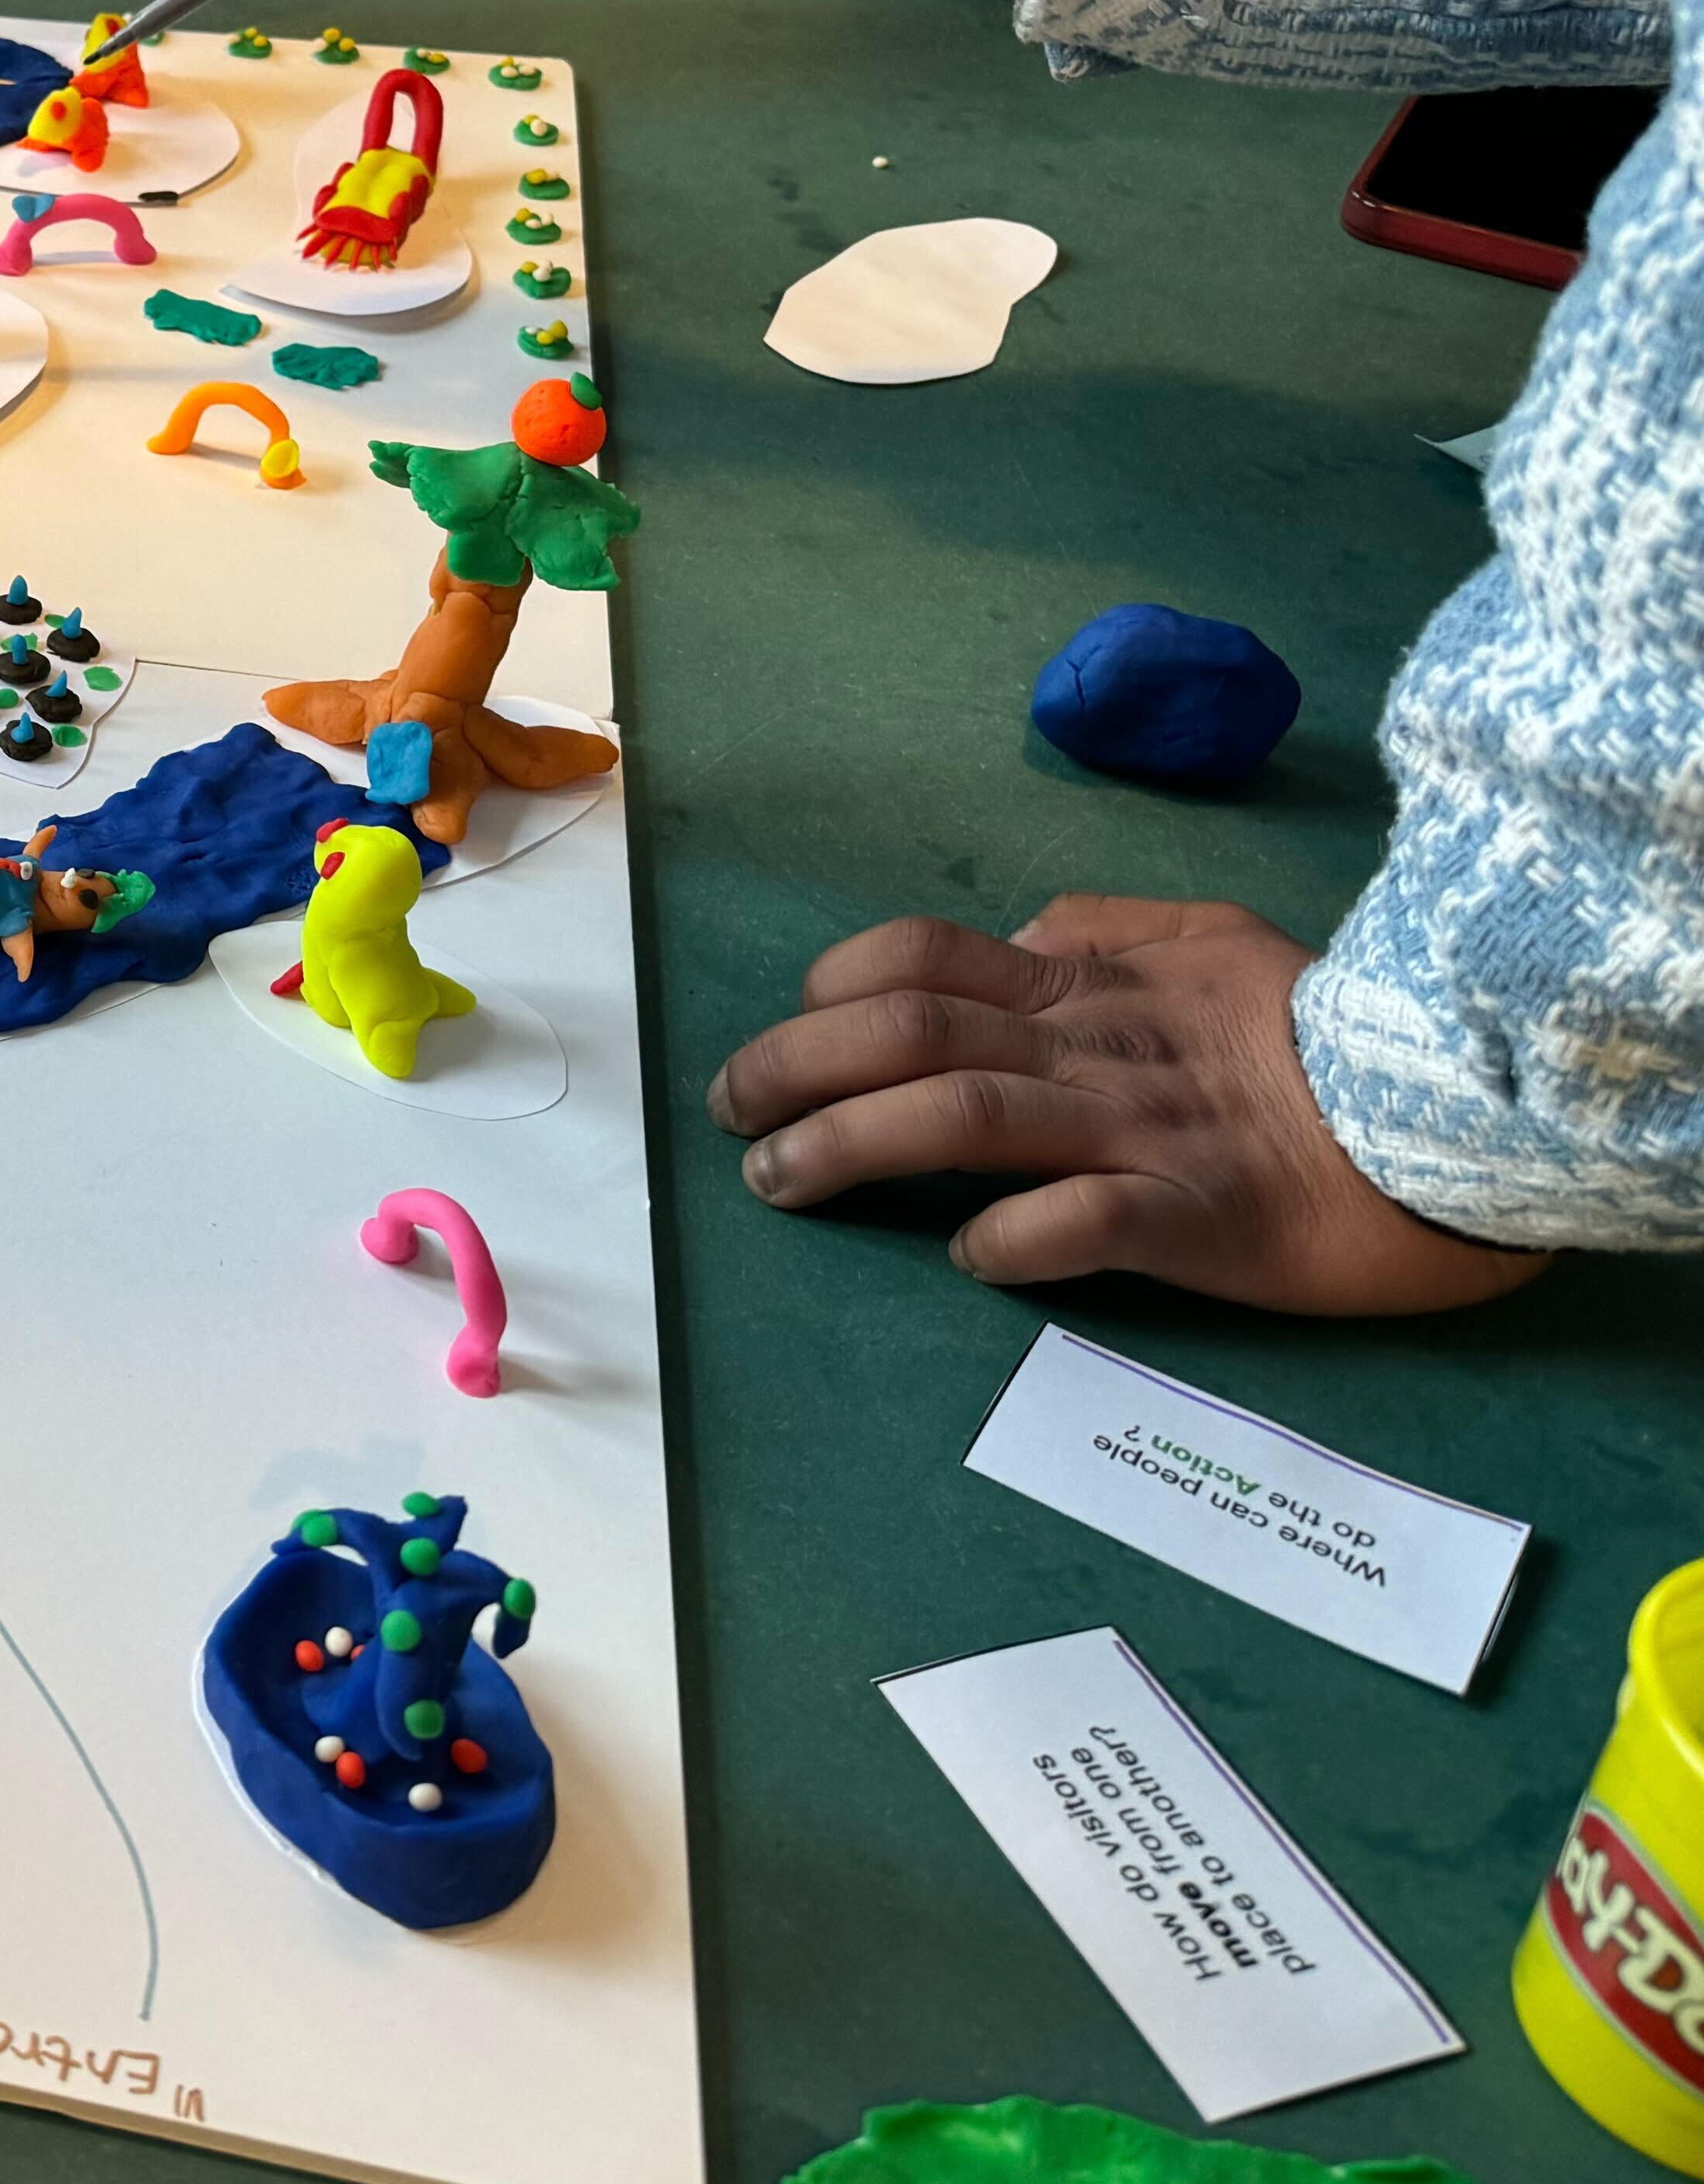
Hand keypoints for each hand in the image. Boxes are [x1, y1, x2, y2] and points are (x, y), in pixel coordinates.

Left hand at [707, 897, 1549, 1313]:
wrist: (1456, 1114)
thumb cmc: (1327, 1033)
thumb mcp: (1216, 941)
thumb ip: (1113, 928)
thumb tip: (1023, 934)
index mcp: (1093, 987)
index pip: (924, 958)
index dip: (832, 987)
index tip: (787, 1029)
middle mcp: (1093, 1049)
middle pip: (907, 1034)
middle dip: (793, 1066)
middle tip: (727, 1112)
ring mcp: (1141, 1131)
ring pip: (962, 1118)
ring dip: (849, 1148)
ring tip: (775, 1181)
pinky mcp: (1198, 1216)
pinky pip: (1082, 1221)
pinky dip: (1010, 1237)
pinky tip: (965, 1255)